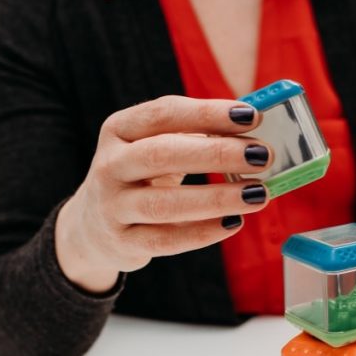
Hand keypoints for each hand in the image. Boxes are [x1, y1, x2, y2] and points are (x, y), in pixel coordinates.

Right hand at [55, 96, 270, 292]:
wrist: (93, 226)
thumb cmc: (141, 177)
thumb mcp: (156, 147)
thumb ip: (197, 136)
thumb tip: (255, 136)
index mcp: (120, 130)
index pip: (164, 113)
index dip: (208, 113)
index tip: (252, 115)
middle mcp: (110, 165)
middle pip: (162, 154)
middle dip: (217, 153)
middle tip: (262, 156)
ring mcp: (112, 206)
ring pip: (165, 204)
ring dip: (217, 198)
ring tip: (257, 194)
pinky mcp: (123, 242)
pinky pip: (166, 240)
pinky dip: (203, 233)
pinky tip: (234, 223)